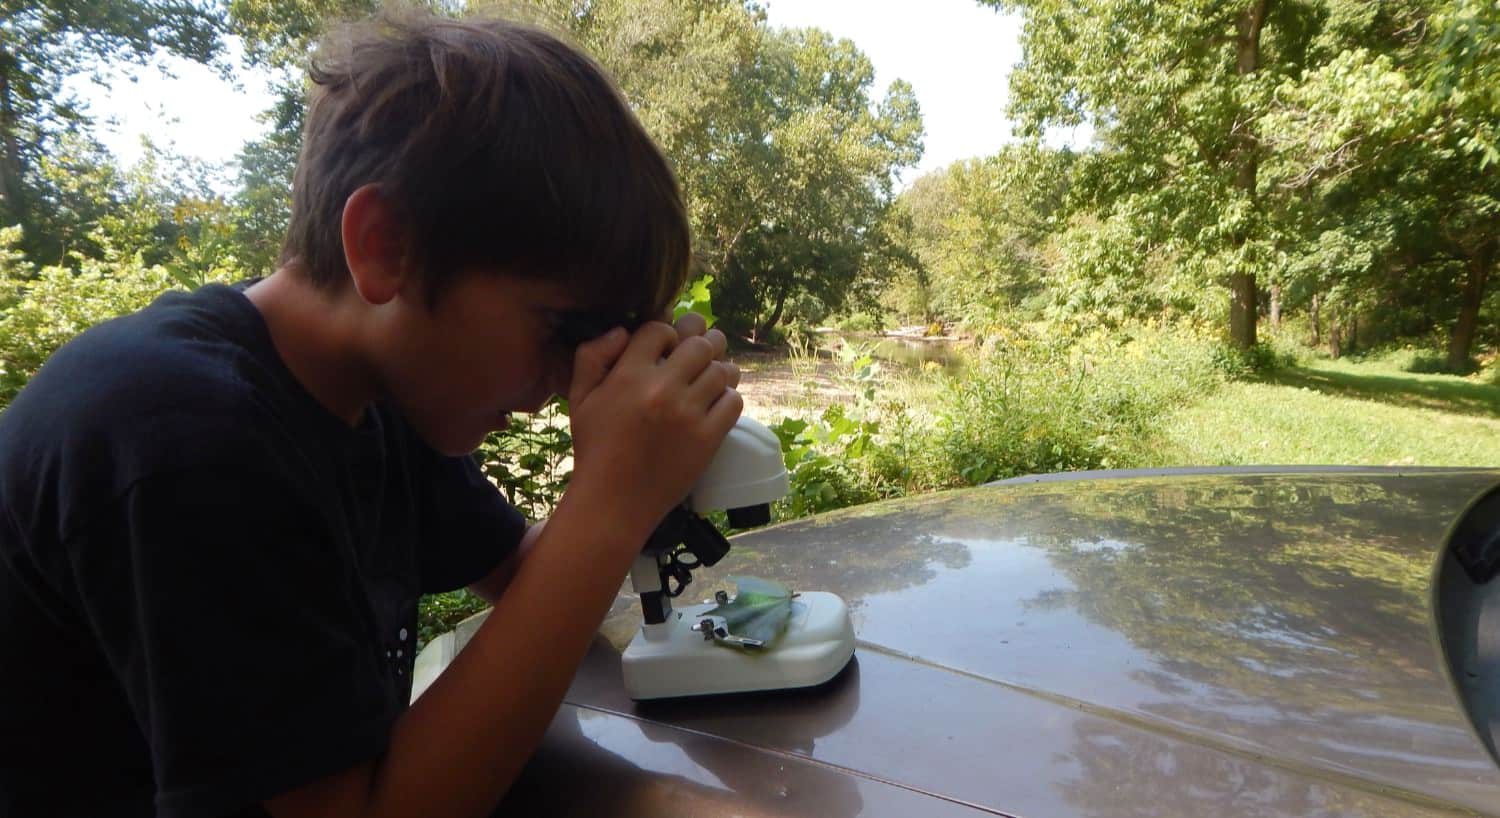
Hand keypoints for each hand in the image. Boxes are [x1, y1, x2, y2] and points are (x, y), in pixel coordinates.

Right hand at [562, 318, 742, 539]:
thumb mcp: (579, 399)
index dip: (667, 333)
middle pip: (699, 345)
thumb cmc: (595, 449)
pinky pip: (733, 402)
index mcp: (628, 375)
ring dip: (719, 369)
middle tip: (702, 350)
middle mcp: (661, 389)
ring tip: (712, 376)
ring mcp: (688, 414)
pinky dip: (728, 397)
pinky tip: (716, 403)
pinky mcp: (708, 438)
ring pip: (721, 371)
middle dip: (702, 343)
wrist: (614, 502)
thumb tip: (622, 331)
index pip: (661, 329)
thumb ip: (591, 357)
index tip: (668, 346)